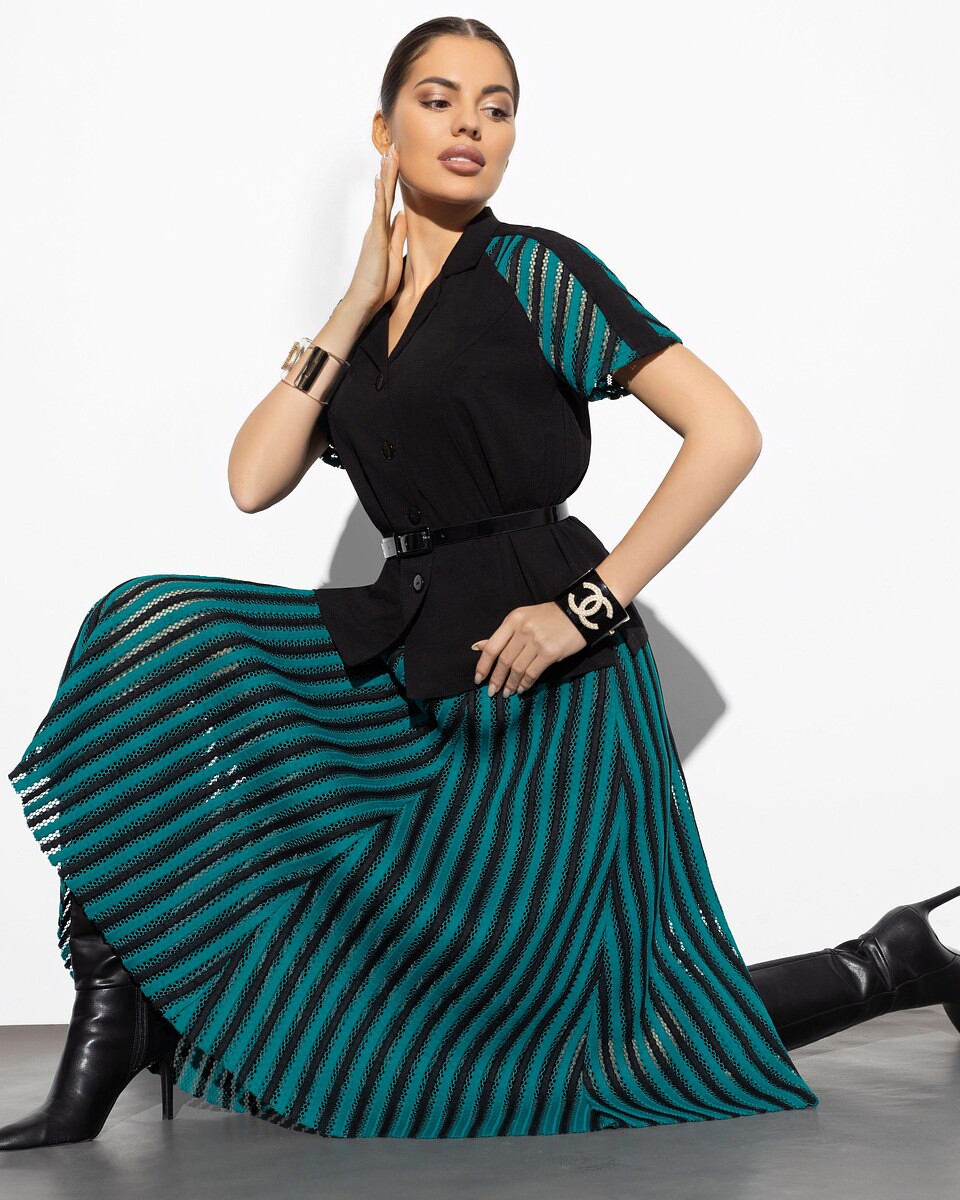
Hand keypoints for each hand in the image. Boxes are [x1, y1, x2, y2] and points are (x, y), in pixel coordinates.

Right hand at [343, 142, 406, 315]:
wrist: (364, 299)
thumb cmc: (378, 283)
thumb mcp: (394, 254)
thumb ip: (397, 234)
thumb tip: (402, 216)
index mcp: (383, 231)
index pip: (389, 201)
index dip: (393, 181)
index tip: (396, 163)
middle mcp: (377, 227)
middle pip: (384, 193)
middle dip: (389, 170)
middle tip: (392, 148)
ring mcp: (375, 231)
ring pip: (382, 197)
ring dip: (386, 175)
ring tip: (388, 154)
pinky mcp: (375, 238)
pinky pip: (378, 212)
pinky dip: (379, 195)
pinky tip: (380, 180)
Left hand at [471, 602, 587, 697]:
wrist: (579, 613)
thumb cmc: (550, 617)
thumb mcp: (523, 618)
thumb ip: (504, 634)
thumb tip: (479, 647)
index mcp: (513, 620)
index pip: (492, 647)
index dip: (483, 665)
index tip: (478, 679)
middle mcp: (523, 630)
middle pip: (503, 660)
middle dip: (496, 678)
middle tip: (492, 691)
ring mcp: (537, 642)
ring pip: (517, 669)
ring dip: (510, 684)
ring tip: (507, 692)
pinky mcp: (550, 653)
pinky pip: (532, 672)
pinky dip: (525, 683)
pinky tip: (522, 689)